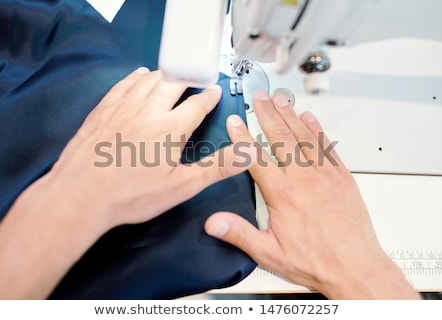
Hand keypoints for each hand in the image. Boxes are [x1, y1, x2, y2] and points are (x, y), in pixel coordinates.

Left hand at [0, 68, 256, 298]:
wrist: (81, 196)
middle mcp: (148, 110)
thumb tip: (249, 154)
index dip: (209, 95)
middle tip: (196, 77)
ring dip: (164, 74)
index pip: (197, 103)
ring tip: (173, 73)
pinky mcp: (103, 110)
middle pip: (173, 82)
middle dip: (188, 77)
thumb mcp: (181, 186)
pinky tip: (140, 75)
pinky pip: (124, 84)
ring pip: (149, 80)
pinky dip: (136, 76)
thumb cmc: (132, 195)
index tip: (214, 90)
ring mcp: (123, 107)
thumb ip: (217, 167)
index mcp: (171, 128)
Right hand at [205, 91, 418, 298]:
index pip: (256, 157)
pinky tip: (310, 119)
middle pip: (281, 138)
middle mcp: (304, 179)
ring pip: (303, 137)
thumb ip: (239, 233)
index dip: (241, 137)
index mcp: (283, 194)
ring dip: (290, 115)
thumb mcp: (269, 252)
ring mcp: (325, 175)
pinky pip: (327, 147)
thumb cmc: (316, 261)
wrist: (356, 268)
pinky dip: (317, 130)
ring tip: (281, 100)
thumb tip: (214, 222)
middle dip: (267, 114)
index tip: (234, 122)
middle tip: (259, 98)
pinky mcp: (342, 178)